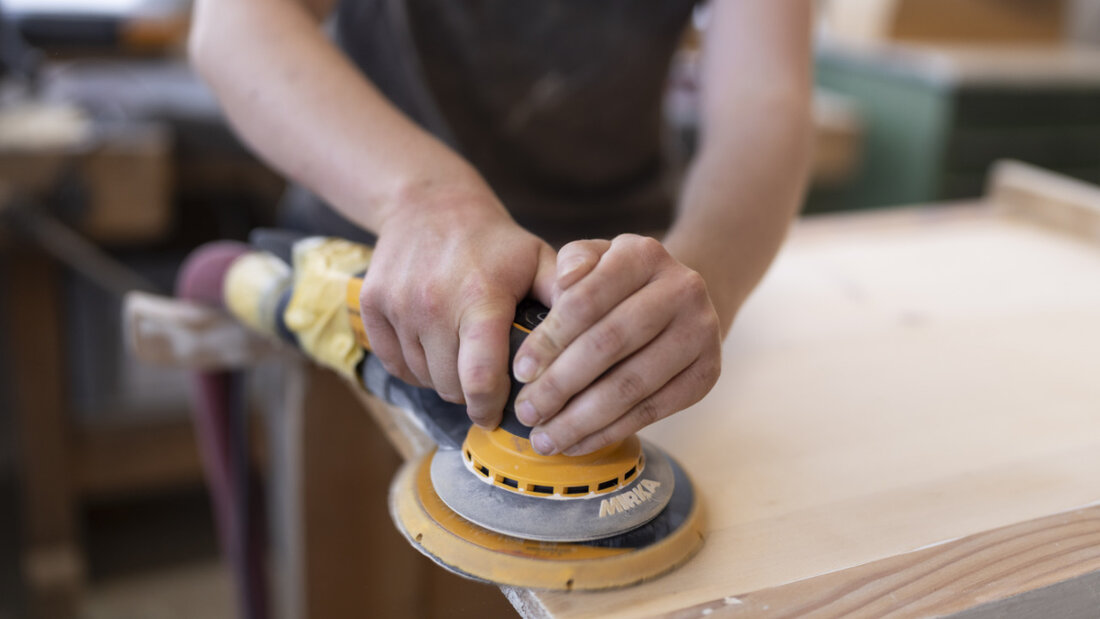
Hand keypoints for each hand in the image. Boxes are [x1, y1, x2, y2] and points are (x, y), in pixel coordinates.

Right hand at [359, 189, 556, 426]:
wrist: (428, 203)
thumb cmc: (494, 242)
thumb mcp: (539, 259)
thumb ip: (568, 298)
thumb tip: (597, 338)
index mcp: (480, 296)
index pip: (479, 376)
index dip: (490, 407)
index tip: (498, 415)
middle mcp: (432, 302)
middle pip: (451, 386)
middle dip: (472, 393)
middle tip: (488, 379)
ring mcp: (397, 305)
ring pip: (423, 378)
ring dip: (444, 379)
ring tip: (463, 355)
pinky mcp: (370, 307)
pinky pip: (395, 364)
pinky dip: (416, 367)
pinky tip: (435, 346)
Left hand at [511, 234, 721, 455]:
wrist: (680, 303)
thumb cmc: (619, 284)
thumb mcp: (596, 258)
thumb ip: (573, 263)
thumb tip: (561, 286)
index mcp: (645, 254)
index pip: (586, 300)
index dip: (549, 339)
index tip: (519, 372)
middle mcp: (682, 289)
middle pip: (609, 345)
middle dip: (560, 385)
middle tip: (526, 412)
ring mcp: (701, 333)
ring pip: (630, 386)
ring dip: (581, 419)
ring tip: (545, 438)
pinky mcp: (706, 374)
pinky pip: (651, 410)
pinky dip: (609, 432)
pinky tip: (577, 443)